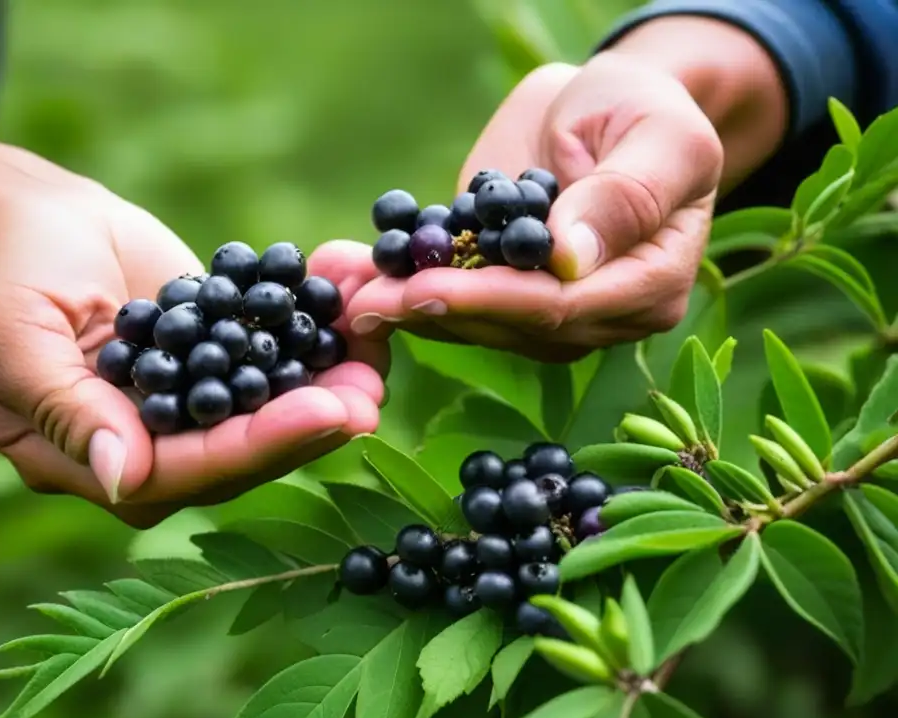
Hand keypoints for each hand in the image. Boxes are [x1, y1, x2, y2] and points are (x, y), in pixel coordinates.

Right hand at [0, 145, 386, 527]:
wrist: (27, 217)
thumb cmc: (3, 275)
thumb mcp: (13, 343)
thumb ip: (69, 412)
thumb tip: (126, 478)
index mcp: (97, 460)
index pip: (189, 470)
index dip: (260, 444)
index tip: (325, 412)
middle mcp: (156, 444)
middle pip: (246, 449)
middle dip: (313, 421)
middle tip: (373, 394)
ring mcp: (193, 404)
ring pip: (272, 406)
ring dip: (331, 380)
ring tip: (381, 354)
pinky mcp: (220, 359)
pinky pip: (273, 356)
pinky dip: (316, 332)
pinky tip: (356, 307)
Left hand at [345, 56, 723, 361]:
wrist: (599, 106)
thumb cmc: (640, 109)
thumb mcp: (655, 133)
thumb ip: (625, 196)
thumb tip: (570, 260)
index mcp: (652, 280)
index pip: (566, 305)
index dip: (493, 300)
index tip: (427, 289)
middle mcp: (604, 312)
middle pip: (514, 325)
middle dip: (438, 312)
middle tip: (367, 301)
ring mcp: (554, 313)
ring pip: (480, 325)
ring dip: (412, 312)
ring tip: (349, 295)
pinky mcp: (509, 297)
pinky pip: (461, 306)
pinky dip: (410, 296)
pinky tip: (364, 285)